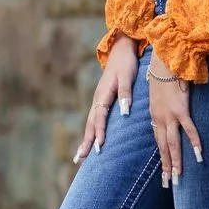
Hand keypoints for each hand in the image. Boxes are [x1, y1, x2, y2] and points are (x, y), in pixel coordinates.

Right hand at [74, 35, 139, 161]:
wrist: (120, 50)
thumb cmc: (126, 63)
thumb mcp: (127, 76)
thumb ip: (126, 94)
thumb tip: (124, 112)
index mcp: (103, 94)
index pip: (100, 117)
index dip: (99, 132)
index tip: (98, 147)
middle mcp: (97, 99)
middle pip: (90, 124)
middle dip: (85, 142)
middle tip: (80, 159)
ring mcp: (98, 100)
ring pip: (90, 123)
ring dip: (86, 140)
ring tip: (80, 157)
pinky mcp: (101, 101)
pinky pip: (94, 120)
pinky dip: (91, 132)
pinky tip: (91, 141)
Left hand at [147, 66, 202, 187]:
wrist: (164, 64)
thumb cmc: (165, 77)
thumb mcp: (161, 96)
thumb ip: (166, 107)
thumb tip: (173, 116)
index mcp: (155, 117)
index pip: (159, 143)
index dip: (162, 158)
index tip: (165, 173)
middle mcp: (160, 119)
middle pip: (163, 148)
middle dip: (167, 167)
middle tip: (169, 183)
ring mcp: (169, 116)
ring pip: (172, 144)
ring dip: (176, 161)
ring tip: (179, 177)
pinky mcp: (180, 110)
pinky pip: (188, 130)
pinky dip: (194, 142)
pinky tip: (198, 154)